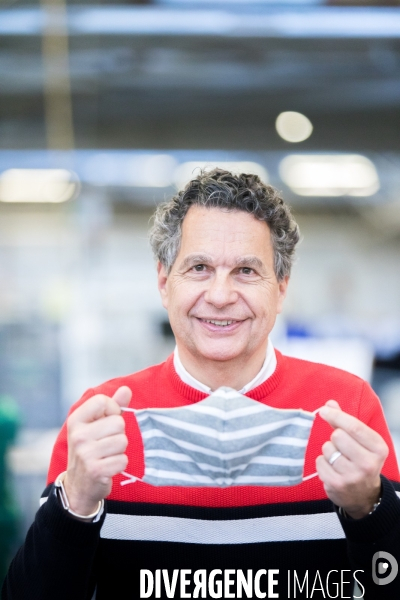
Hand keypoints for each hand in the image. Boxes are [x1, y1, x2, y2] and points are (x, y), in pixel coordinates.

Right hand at [63, 386, 131, 515]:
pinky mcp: (95, 470)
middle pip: (118, 422)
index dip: (113, 410)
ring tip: (107, 455)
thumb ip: (113, 406)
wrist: (78, 485)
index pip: (103, 401)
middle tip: (106, 444)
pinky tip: (108, 467)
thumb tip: (126, 389)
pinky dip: (120, 464)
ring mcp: (85, 454)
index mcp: (76, 420)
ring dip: (120, 450)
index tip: (106, 421)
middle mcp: (78, 435)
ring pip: (122, 441)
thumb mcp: (96, 425)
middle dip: (118, 433)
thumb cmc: (91, 449)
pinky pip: (123, 460)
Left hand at [316, 400, 388, 518]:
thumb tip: (329, 404)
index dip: (336, 416)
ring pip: (327, 449)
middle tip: (341, 447)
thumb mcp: (361, 441)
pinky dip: (322, 462)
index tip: (324, 411)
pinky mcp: (337, 485)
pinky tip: (332, 469)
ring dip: (328, 451)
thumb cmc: (360, 460)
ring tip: (338, 460)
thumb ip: (345, 421)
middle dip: (335, 438)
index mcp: (378, 448)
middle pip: (338, 436)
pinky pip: (319, 462)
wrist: (363, 495)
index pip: (354, 426)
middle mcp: (368, 464)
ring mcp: (352, 476)